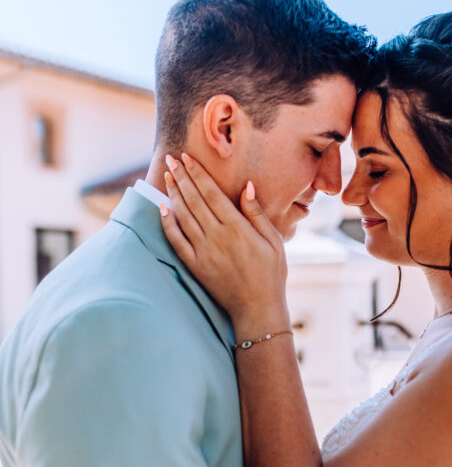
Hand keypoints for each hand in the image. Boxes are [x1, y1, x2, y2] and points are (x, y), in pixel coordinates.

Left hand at [160, 154, 289, 332]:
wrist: (257, 308)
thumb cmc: (270, 274)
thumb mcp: (274, 241)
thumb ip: (257, 213)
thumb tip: (246, 186)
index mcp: (237, 228)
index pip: (211, 193)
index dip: (197, 173)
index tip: (187, 158)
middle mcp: (217, 237)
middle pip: (194, 200)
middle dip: (181, 177)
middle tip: (170, 159)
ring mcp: (203, 252)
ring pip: (183, 216)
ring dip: (173, 194)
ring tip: (166, 176)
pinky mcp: (195, 265)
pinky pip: (176, 240)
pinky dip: (167, 222)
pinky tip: (163, 208)